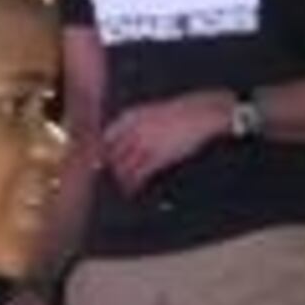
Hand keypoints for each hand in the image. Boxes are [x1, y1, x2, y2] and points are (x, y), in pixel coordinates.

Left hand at [102, 91, 235, 194]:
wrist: (206, 113)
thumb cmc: (183, 112)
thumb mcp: (154, 112)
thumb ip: (136, 125)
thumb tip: (124, 141)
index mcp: (132, 116)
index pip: (106, 137)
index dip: (100, 151)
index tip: (99, 161)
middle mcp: (134, 129)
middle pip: (110, 154)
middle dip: (108, 168)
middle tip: (107, 179)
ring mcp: (145, 143)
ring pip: (122, 167)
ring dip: (120, 180)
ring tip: (121, 189)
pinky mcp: (157, 157)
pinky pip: (138, 175)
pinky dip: (133, 186)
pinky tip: (133, 191)